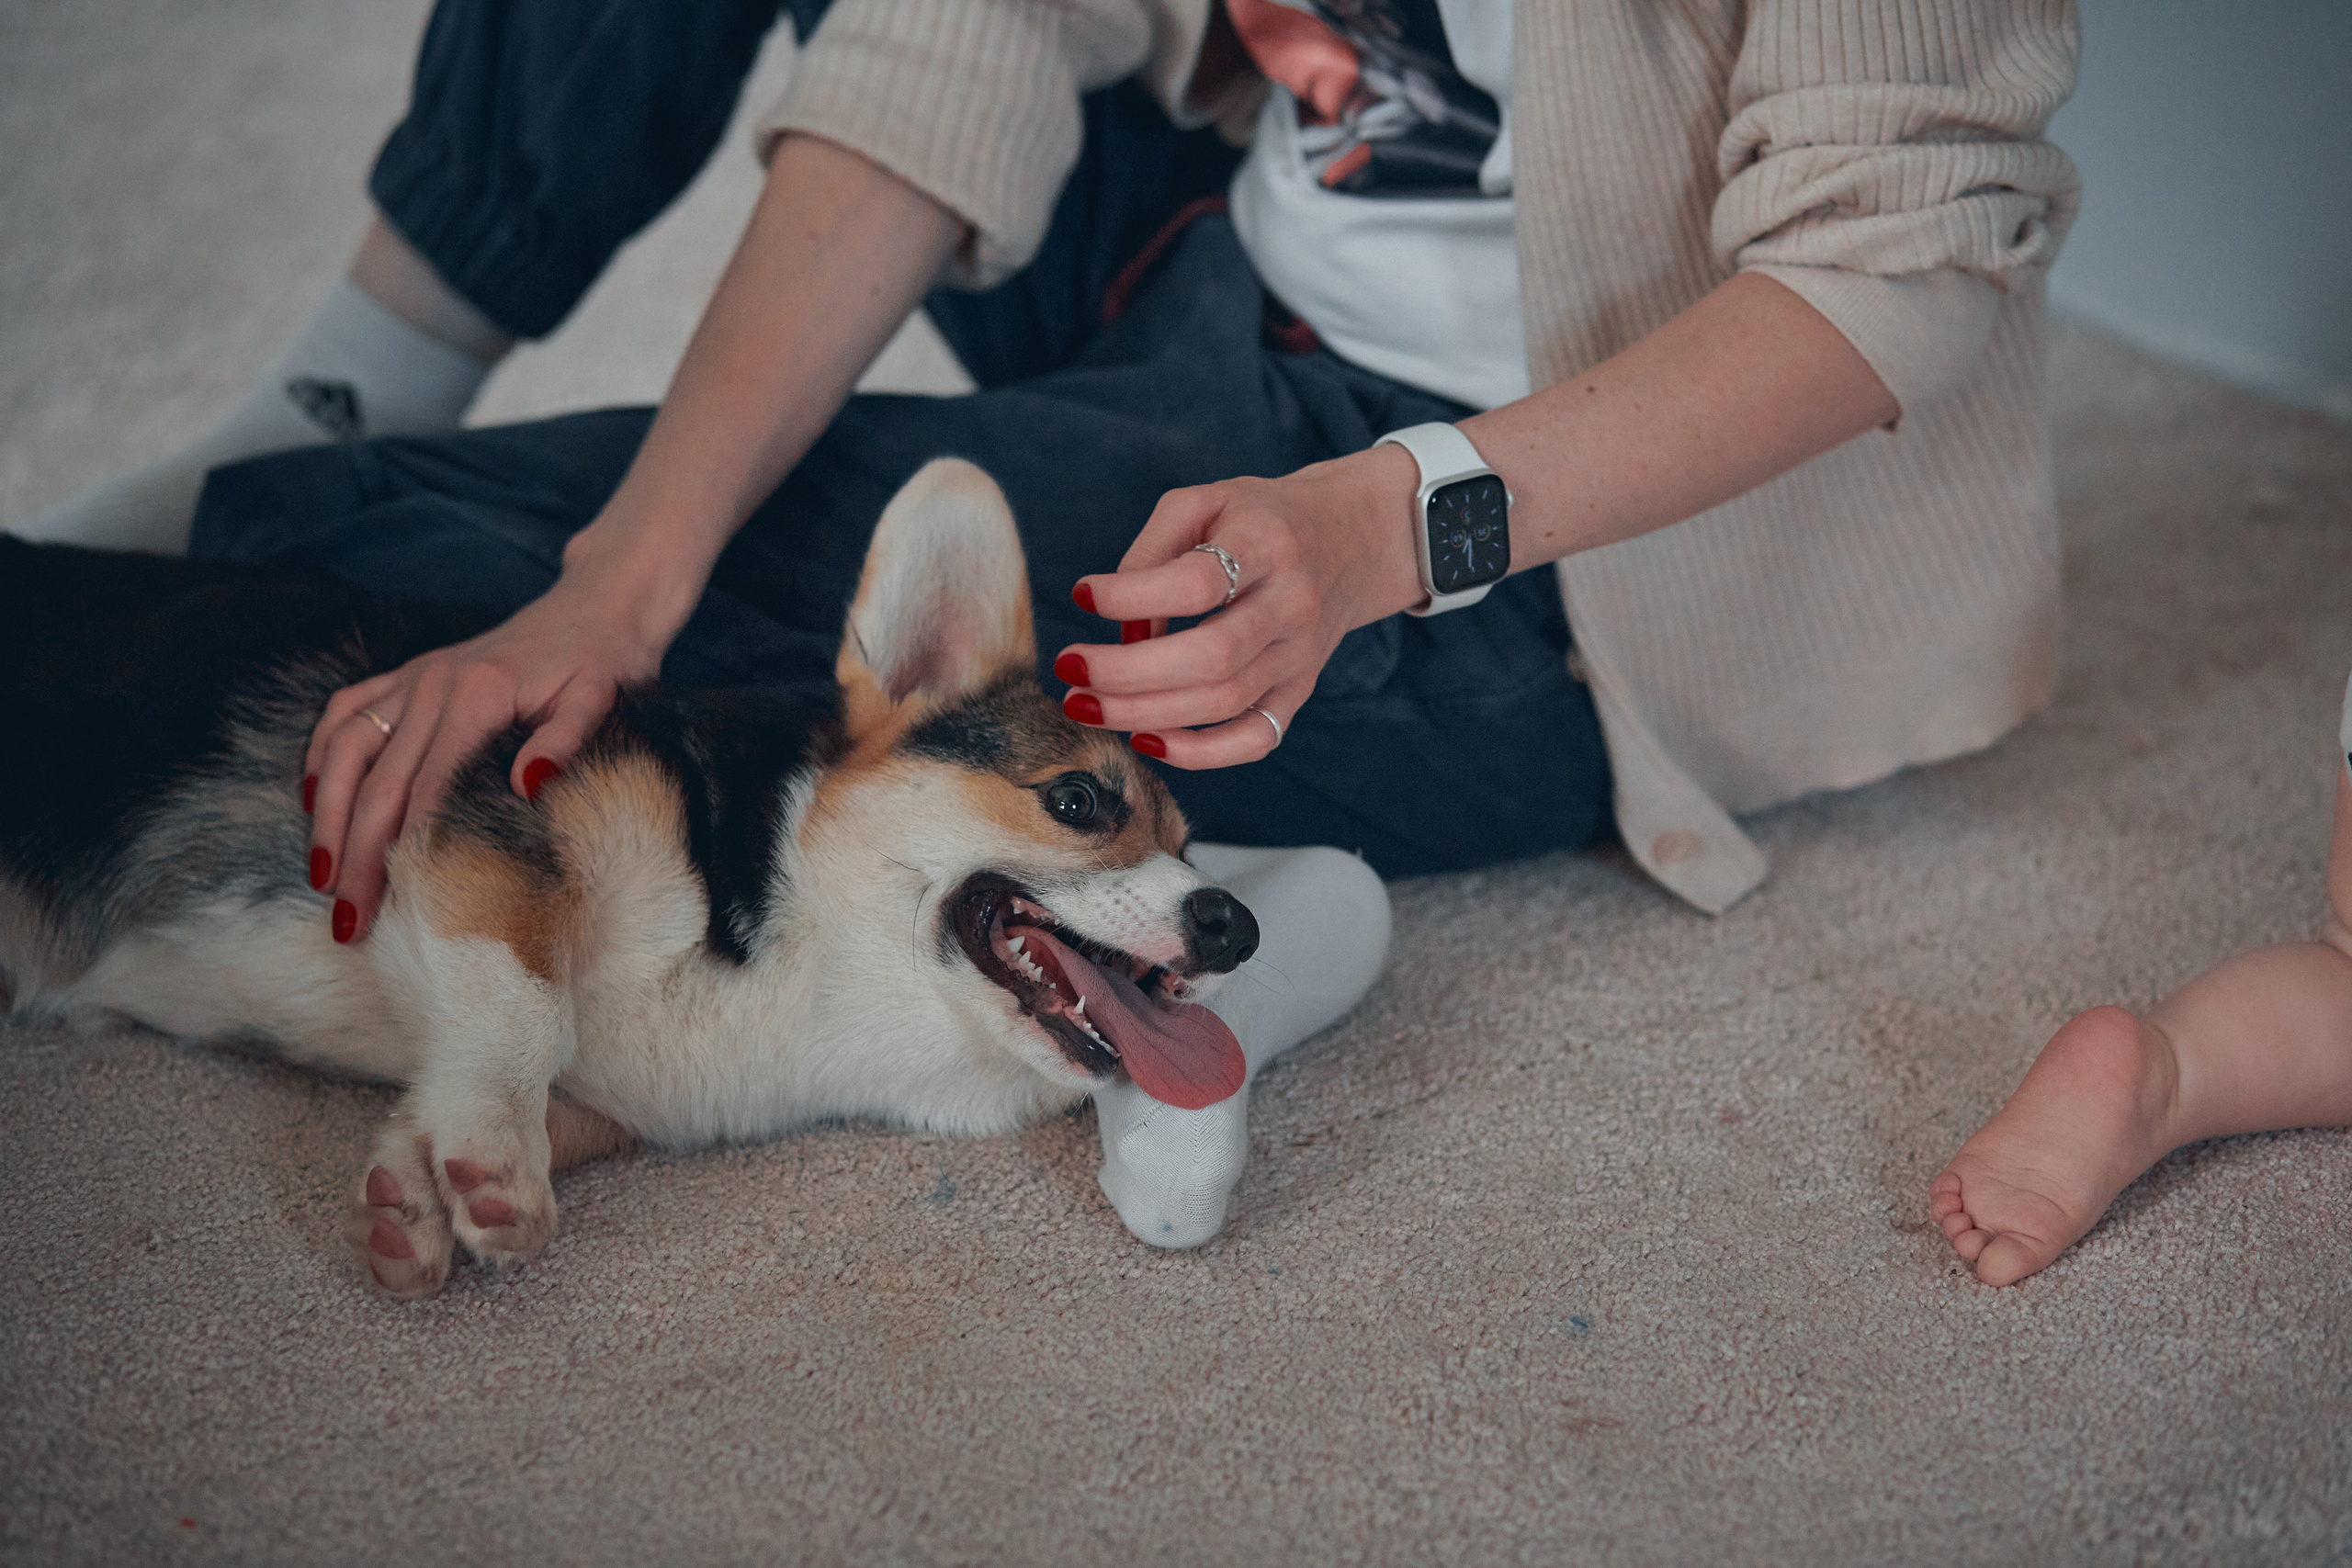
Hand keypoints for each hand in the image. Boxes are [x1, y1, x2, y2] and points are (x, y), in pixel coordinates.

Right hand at [303, 539, 678, 942]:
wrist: (596, 607)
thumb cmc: (603, 662)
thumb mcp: (600, 700)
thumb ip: (566, 741)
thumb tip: (527, 786)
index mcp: (476, 694)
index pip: (425, 784)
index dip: (401, 845)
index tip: (388, 901)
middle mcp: (432, 682)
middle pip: (379, 780)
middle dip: (355, 853)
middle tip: (346, 917)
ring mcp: (414, 676)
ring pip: (347, 747)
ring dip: (326, 814)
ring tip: (321, 876)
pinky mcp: (408, 674)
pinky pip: (346, 711)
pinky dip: (323, 755)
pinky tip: (314, 801)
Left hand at [1057, 443, 1423, 767]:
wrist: (1350, 539)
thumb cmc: (1261, 518)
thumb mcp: (1205, 502)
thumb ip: (1151, 551)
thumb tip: (1119, 624)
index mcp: (1268, 544)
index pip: (1196, 582)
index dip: (1131, 595)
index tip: (1082, 594)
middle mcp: (1291, 605)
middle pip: (1210, 657)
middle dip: (1127, 673)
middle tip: (1069, 670)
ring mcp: (1299, 656)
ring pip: (1223, 703)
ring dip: (1144, 713)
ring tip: (1085, 705)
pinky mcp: (1299, 691)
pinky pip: (1254, 740)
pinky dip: (1199, 753)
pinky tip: (1147, 740)